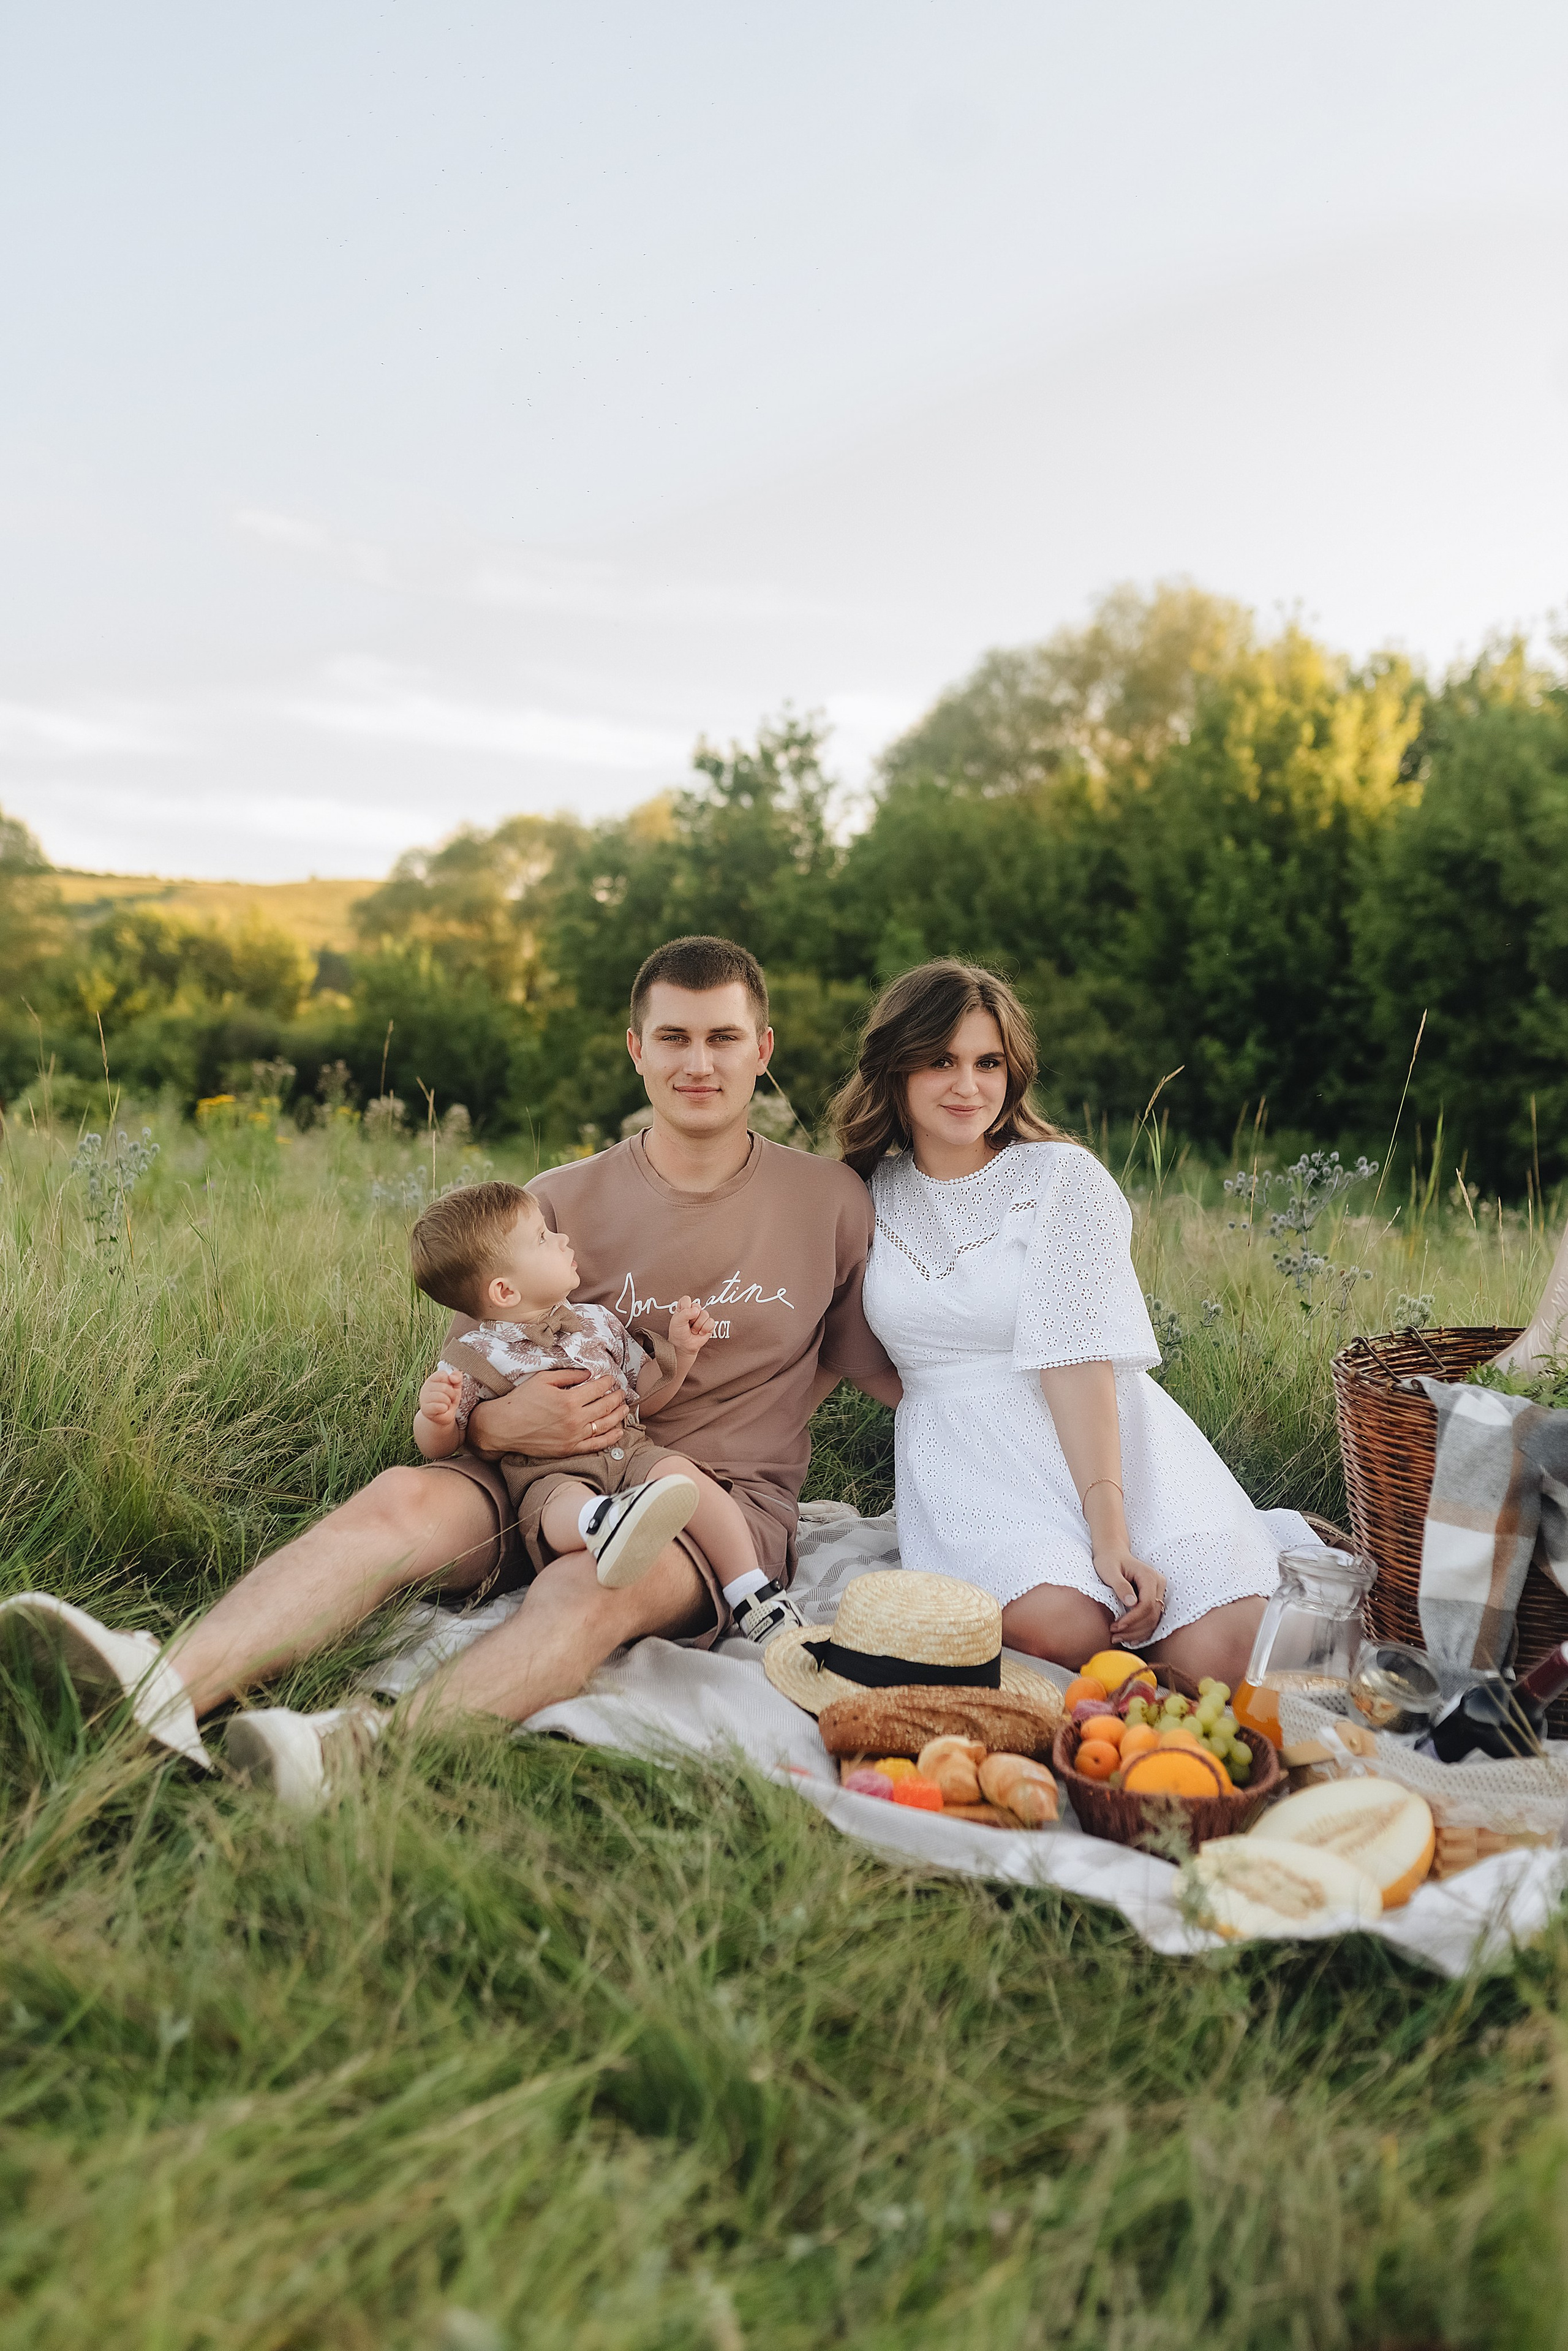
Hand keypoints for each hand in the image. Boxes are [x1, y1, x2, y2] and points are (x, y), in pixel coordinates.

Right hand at [417, 1368, 461, 1425]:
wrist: (443, 1415)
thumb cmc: (448, 1399)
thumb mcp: (456, 1386)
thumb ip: (457, 1377)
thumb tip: (452, 1377)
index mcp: (432, 1379)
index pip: (442, 1375)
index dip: (450, 1383)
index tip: (450, 1388)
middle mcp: (426, 1387)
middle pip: (444, 1387)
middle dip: (452, 1395)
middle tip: (450, 1399)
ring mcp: (424, 1398)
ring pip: (442, 1397)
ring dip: (448, 1402)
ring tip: (446, 1404)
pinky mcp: (425, 1409)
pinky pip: (440, 1407)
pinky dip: (445, 1409)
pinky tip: (442, 1410)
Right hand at [466, 1367, 627, 1458]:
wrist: (504, 1427)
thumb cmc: (521, 1400)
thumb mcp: (543, 1380)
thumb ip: (568, 1375)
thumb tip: (588, 1374)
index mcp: (569, 1400)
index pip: (598, 1389)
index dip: (607, 1382)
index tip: (610, 1379)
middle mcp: (575, 1419)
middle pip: (605, 1407)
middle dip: (617, 1397)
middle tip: (621, 1392)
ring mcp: (573, 1437)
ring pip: (605, 1426)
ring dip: (618, 1416)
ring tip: (624, 1408)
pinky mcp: (569, 1449)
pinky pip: (596, 1445)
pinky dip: (610, 1438)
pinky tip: (618, 1431)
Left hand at [669, 1295, 714, 1357]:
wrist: (684, 1346)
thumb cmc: (678, 1333)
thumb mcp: (677, 1321)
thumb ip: (685, 1313)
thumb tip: (697, 1310)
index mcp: (684, 1307)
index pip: (687, 1299)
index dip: (685, 1307)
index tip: (682, 1316)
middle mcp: (694, 1311)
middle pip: (697, 1306)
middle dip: (692, 1318)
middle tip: (688, 1325)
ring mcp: (702, 1317)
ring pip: (705, 1314)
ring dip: (697, 1325)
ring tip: (693, 1330)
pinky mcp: (709, 1325)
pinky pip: (711, 1322)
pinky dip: (704, 1329)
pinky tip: (699, 1333)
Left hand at [1092, 1547, 1166, 1644]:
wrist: (1113, 1553)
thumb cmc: (1108, 1560)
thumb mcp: (1109, 1570)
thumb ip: (1120, 1585)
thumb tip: (1131, 1603)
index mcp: (1149, 1576)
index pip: (1147, 1604)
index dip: (1133, 1619)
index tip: (1116, 1626)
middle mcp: (1158, 1584)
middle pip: (1152, 1614)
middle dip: (1134, 1628)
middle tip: (1114, 1636)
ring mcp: (1159, 1592)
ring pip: (1154, 1619)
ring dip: (1137, 1633)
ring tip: (1117, 1638)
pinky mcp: (1155, 1599)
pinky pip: (1152, 1619)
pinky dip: (1141, 1631)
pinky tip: (1129, 1639)